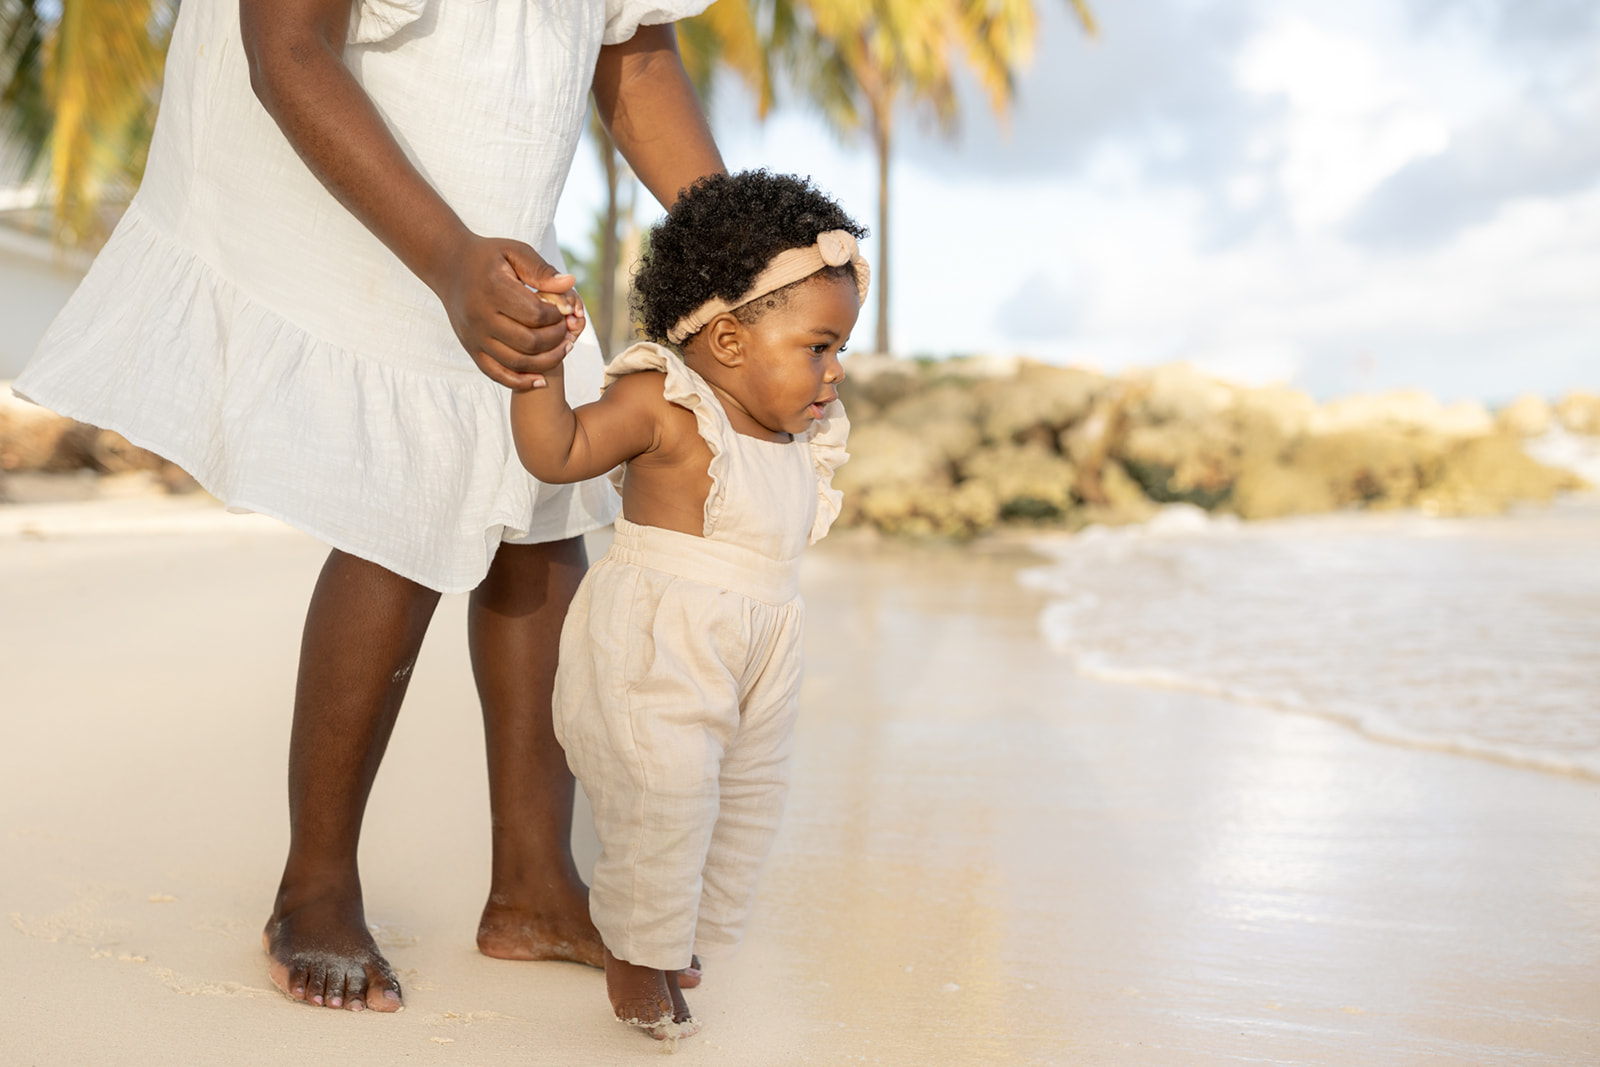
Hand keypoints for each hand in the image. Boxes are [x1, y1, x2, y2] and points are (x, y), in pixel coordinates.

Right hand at [432, 235, 586, 388]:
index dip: (558, 316)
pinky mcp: (470, 348)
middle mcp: (480, 316)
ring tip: (563, 349)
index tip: (565, 310)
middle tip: (568, 332)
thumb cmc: (489, 257)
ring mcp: (474, 336)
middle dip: (556, 339)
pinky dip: (520, 381)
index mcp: (493, 289)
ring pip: (516, 362)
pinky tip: (541, 378)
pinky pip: (497, 373)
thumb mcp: (515, 252)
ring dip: (546, 361)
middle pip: (529, 342)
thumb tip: (571, 283)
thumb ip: (542, 270)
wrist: (448, 266)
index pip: (536, 314)